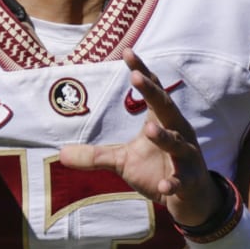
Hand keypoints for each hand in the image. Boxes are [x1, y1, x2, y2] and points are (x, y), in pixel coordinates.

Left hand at [61, 50, 222, 226]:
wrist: (189, 197)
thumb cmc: (157, 169)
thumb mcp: (122, 162)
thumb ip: (95, 156)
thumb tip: (60, 154)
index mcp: (163, 120)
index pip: (153, 90)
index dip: (141, 72)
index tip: (127, 52)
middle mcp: (178, 132)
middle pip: (165, 108)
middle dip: (152, 92)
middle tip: (136, 76)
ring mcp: (186, 156)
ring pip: (176, 143)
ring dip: (163, 136)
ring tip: (149, 129)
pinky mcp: (189, 180)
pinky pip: (181, 181)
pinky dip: (173, 182)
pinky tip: (164, 186)